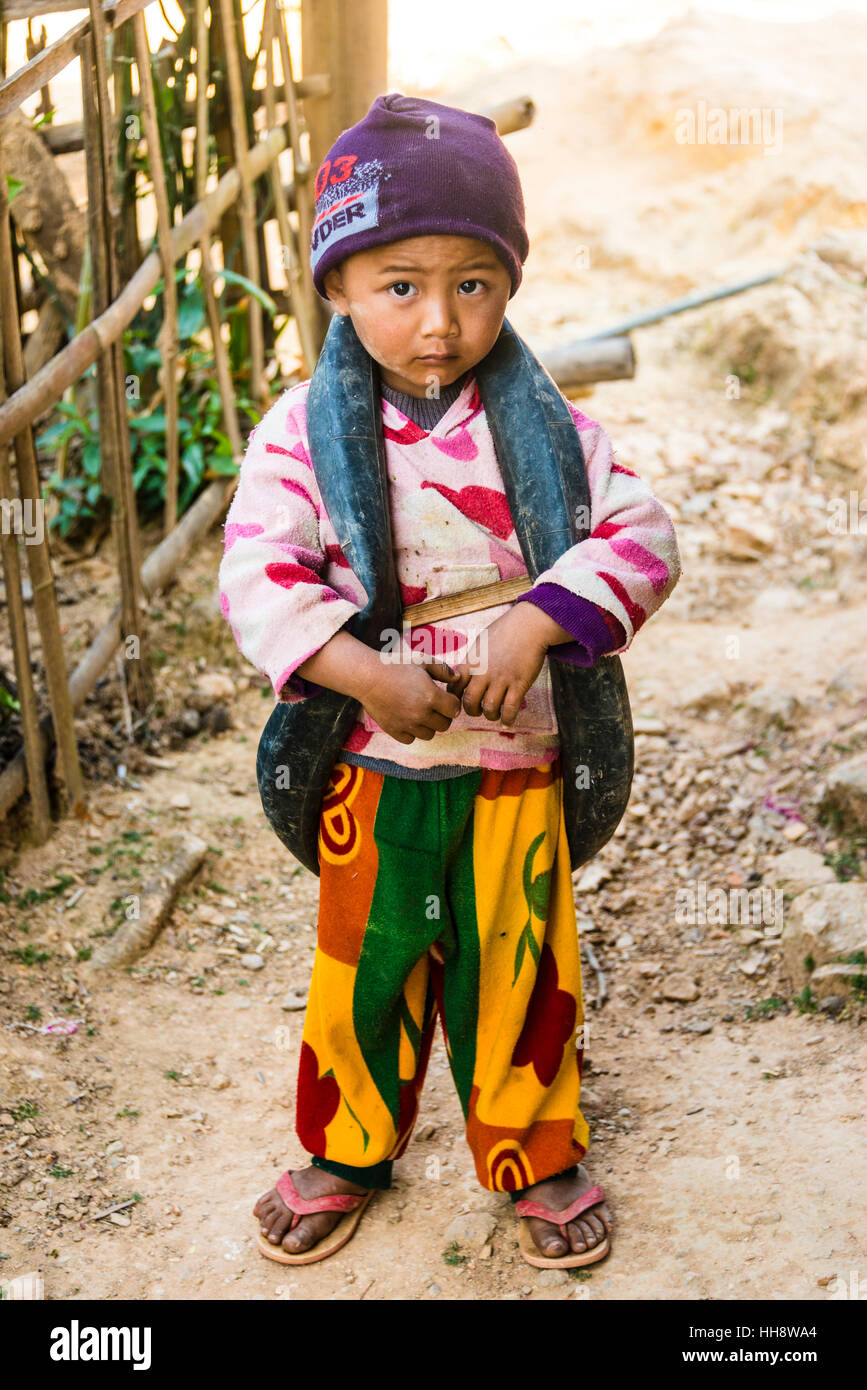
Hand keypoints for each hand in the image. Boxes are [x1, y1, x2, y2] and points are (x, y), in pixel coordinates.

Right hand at [354, 655, 462, 743]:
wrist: (368, 676)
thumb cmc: (396, 665)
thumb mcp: (422, 660)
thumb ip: (443, 670)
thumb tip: (458, 678)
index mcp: (431, 696)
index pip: (455, 710)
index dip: (452, 703)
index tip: (446, 697)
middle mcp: (421, 713)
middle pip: (444, 724)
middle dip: (443, 715)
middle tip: (435, 706)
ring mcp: (407, 724)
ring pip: (429, 734)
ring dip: (428, 725)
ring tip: (421, 713)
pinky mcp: (394, 730)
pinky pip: (411, 739)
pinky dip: (412, 732)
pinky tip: (408, 719)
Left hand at [444, 606, 551, 724]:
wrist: (529, 625)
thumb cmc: (505, 631)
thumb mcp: (481, 643)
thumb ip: (472, 660)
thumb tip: (463, 674)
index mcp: (471, 661)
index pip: (455, 687)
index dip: (456, 698)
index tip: (462, 701)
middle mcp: (484, 672)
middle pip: (469, 701)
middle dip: (472, 711)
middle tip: (477, 710)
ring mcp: (501, 678)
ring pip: (488, 708)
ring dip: (490, 715)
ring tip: (494, 713)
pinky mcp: (519, 683)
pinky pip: (509, 708)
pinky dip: (507, 719)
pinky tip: (507, 721)